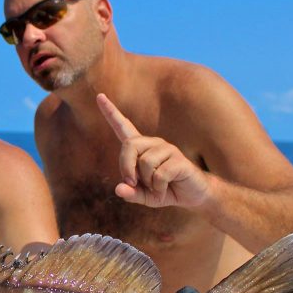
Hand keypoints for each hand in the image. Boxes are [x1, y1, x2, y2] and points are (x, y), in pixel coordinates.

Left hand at [97, 93, 211, 208]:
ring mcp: (167, 149)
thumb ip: (130, 193)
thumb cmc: (165, 191)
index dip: (111, 112)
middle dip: (126, 167)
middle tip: (132, 183)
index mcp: (141, 148)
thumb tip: (119, 188)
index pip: (123, 126)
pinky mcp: (179, 159)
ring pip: (145, 163)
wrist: (192, 195)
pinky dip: (158, 188)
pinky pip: (159, 174)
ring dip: (147, 182)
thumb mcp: (144, 196)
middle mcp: (153, 144)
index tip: (100, 96)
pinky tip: (165, 189)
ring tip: (156, 187)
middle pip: (129, 145)